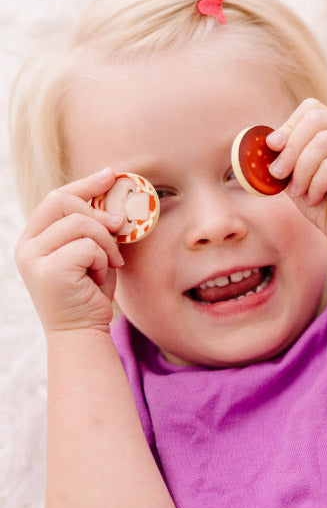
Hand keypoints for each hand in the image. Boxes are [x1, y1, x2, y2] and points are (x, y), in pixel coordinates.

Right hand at [15, 169, 125, 334]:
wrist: (83, 332)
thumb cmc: (89, 290)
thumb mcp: (91, 249)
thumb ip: (93, 222)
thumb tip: (109, 185)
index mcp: (34, 237)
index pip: (57, 197)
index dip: (85, 184)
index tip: (110, 175)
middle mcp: (26, 246)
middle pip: (63, 201)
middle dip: (98, 212)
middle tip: (119, 228)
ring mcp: (33, 259)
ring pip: (81, 223)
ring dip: (105, 242)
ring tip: (107, 264)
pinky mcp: (47, 271)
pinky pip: (87, 246)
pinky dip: (102, 259)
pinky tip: (98, 278)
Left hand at [266, 100, 326, 254]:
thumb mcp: (300, 177)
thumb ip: (288, 157)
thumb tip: (269, 140)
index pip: (313, 109)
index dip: (289, 126)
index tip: (273, 148)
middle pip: (317, 120)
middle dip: (291, 148)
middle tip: (279, 174)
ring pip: (322, 142)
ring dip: (302, 171)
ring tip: (299, 192)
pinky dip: (315, 184)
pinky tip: (315, 198)